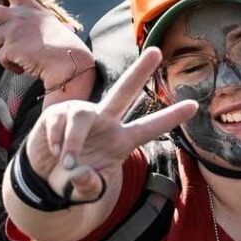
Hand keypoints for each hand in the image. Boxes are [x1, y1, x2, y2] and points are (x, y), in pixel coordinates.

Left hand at [0, 0, 95, 94]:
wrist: (69, 60)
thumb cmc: (63, 48)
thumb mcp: (46, 29)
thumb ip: (26, 29)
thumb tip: (10, 43)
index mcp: (29, 8)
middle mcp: (18, 15)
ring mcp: (12, 29)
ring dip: (5, 51)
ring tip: (27, 54)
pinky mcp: (9, 45)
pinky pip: (3, 59)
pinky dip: (14, 65)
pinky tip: (30, 63)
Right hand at [24, 47, 195, 205]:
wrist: (46, 178)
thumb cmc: (74, 181)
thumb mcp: (87, 189)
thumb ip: (89, 186)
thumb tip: (79, 172)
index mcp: (121, 141)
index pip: (149, 128)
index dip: (170, 118)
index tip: (194, 106)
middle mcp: (106, 122)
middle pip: (124, 91)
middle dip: (139, 71)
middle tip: (156, 51)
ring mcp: (82, 115)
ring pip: (82, 115)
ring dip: (74, 140)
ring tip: (67, 161)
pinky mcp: (58, 113)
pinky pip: (58, 124)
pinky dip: (56, 143)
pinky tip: (54, 153)